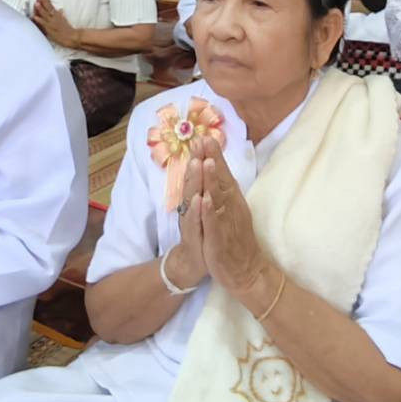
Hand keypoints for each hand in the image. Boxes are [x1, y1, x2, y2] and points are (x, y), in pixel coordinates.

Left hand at [32, 0, 78, 47]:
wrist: (72, 36)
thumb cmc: (69, 30)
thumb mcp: (65, 20)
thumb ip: (61, 14)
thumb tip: (60, 10)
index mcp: (58, 15)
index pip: (51, 6)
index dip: (46, 0)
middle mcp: (54, 18)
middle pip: (48, 8)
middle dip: (43, 2)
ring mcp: (51, 23)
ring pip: (45, 14)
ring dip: (40, 9)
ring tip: (36, 3)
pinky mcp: (50, 29)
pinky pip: (43, 24)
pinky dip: (39, 20)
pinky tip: (35, 17)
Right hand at [163, 150, 208, 290]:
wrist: (195, 265)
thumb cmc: (204, 233)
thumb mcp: (206, 209)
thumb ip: (205, 188)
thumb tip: (209, 165)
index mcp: (196, 200)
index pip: (198, 176)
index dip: (200, 157)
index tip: (203, 136)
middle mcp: (191, 209)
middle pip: (193, 182)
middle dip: (196, 162)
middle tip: (198, 142)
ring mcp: (192, 224)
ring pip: (193, 199)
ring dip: (195, 181)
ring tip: (198, 163)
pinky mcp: (196, 240)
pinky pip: (196, 224)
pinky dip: (198, 212)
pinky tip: (201, 199)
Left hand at [192, 136, 267, 296]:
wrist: (246, 272)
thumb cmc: (236, 240)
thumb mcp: (231, 213)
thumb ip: (225, 193)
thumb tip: (219, 172)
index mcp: (233, 201)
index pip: (223, 174)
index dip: (215, 156)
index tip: (207, 136)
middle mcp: (231, 208)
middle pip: (221, 180)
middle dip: (212, 160)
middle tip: (204, 139)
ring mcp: (226, 223)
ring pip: (219, 199)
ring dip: (212, 180)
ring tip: (206, 162)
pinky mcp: (220, 240)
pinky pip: (214, 224)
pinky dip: (209, 211)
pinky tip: (204, 200)